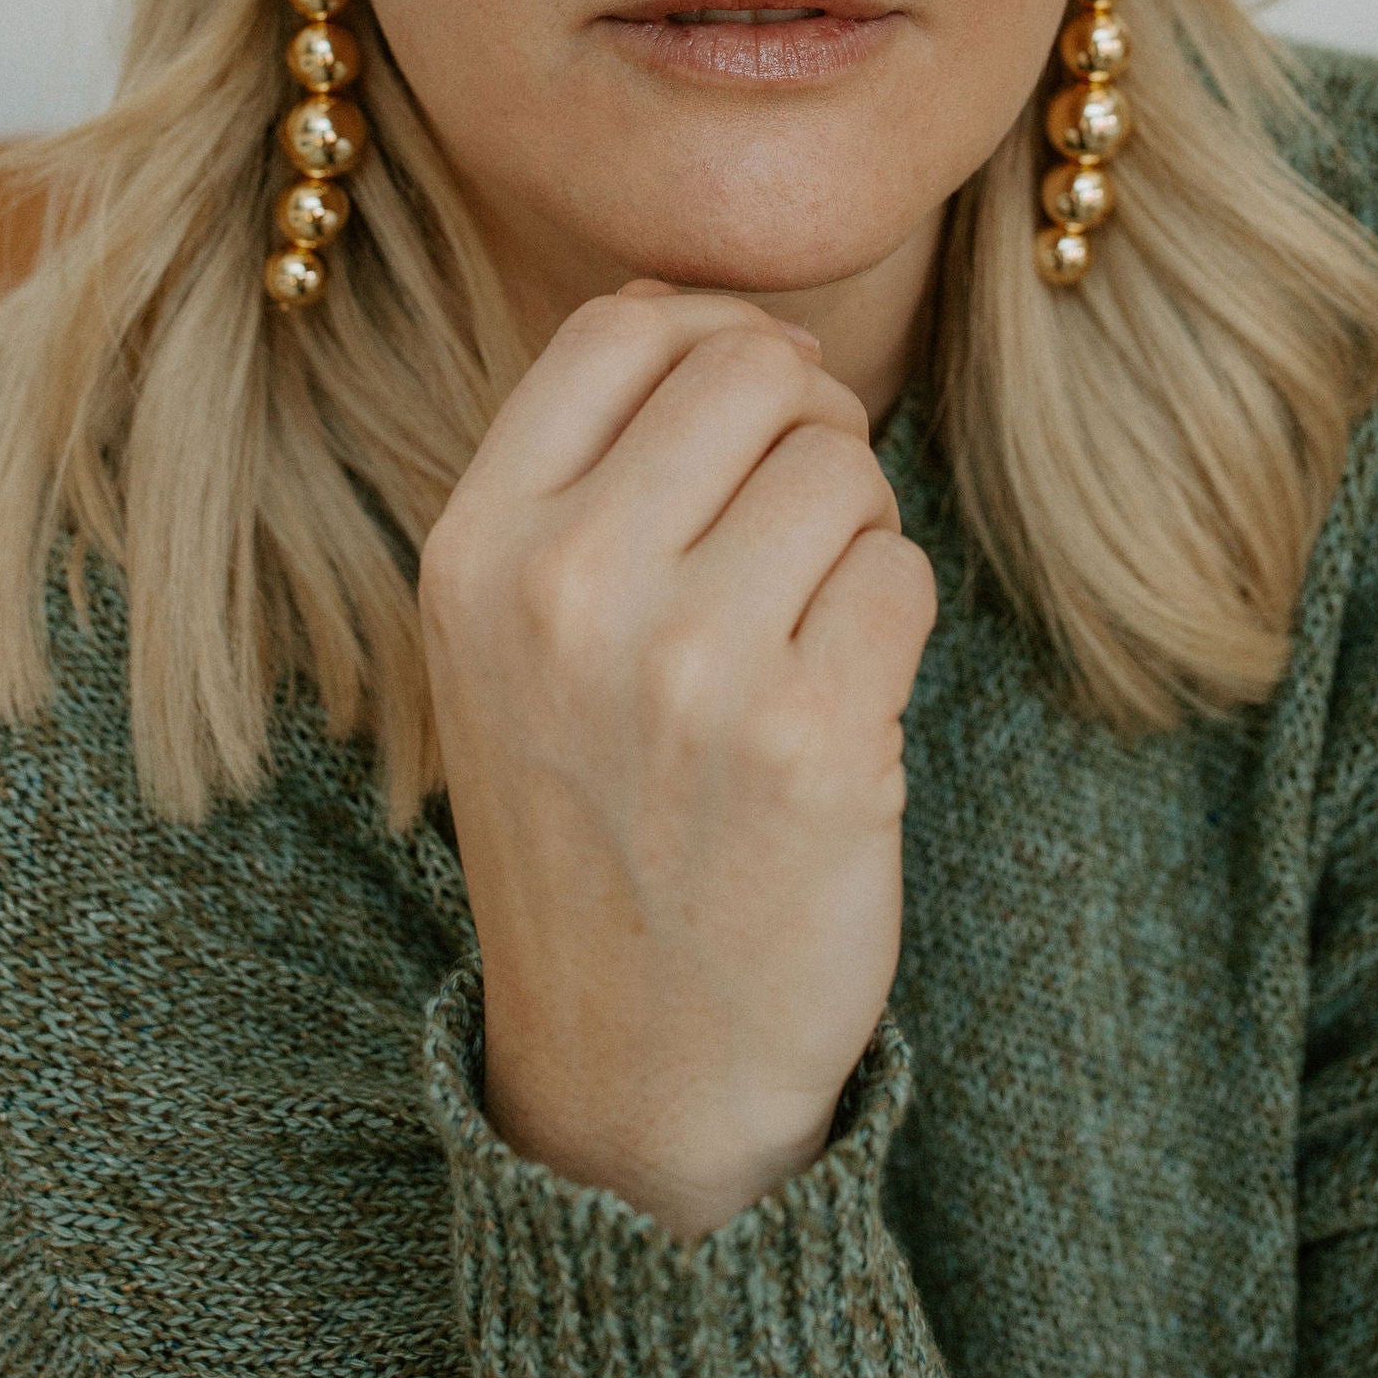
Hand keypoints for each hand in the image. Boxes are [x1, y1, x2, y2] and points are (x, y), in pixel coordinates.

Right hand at [418, 285, 937, 1236]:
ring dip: (853, 534)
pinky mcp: (813, 740)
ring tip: (801, 636)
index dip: (715, 339)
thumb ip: (578, 471)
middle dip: (804, 431)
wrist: (637, 1068)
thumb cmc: (592, 820)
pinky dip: (892, 625)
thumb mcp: (509, 640)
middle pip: (755, 372)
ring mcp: (688, 667)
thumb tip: (688, 309)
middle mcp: (564, 592)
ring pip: (844, 466)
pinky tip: (838, 706)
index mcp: (472, 551)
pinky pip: (904, 572)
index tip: (745, 417)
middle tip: (791, 536)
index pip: (622, 327)